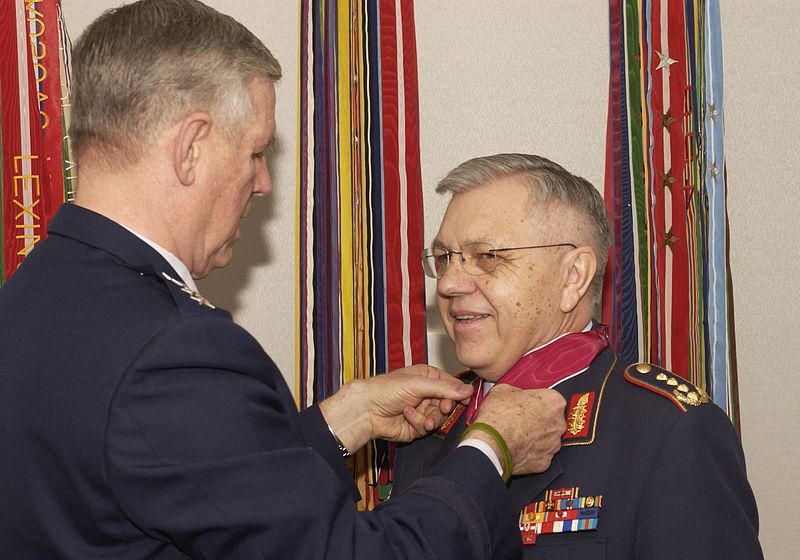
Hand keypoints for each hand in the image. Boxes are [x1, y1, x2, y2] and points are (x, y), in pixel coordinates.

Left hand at [319, 365, 473, 452]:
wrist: (366, 410)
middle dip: (444, 407)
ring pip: (440, 417)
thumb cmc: (385, 389)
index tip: (465, 398)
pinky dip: (418, 422)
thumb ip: (444, 388)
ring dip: (432, 418)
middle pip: (448, 403)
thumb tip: (468, 389)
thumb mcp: (417, 384)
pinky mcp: (416, 426)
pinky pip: (427, 427)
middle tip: (443, 408)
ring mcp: (422, 410)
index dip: (458, 392)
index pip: (451, 384)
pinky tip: (406, 415)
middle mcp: (426, 393)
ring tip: (423, 418)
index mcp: (427, 377)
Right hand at [472, 386, 565, 475]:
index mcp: (553, 401)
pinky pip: (540, 455)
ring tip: (516, 435)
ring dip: (535, 437)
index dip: (537, 401)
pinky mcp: (545, 462)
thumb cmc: (497, 418)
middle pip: (552, 419)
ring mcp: (553, 444)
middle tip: (521, 419)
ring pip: (547, 439)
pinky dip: (531, 453)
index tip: (528, 404)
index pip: (551, 399)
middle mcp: (558, 423)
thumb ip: (517, 391)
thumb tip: (515, 394)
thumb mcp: (502, 391)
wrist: (490, 444)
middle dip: (539, 420)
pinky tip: (517, 447)